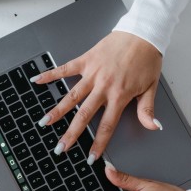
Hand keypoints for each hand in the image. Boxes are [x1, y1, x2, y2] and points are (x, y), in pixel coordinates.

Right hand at [31, 31, 162, 162]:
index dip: (98, 143)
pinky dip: (51, 74)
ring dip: (57, 111)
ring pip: (72, 96)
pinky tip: (37, 81)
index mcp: (120, 95)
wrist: (142, 33)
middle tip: (60, 147)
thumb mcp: (151, 87)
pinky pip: (66, 68)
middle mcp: (103, 86)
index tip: (90, 157)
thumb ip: (147, 109)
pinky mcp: (86, 60)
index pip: (107, 125)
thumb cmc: (147, 59)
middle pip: (84, 115)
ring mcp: (93, 73)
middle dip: (71, 134)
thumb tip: (152, 127)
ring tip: (45, 123)